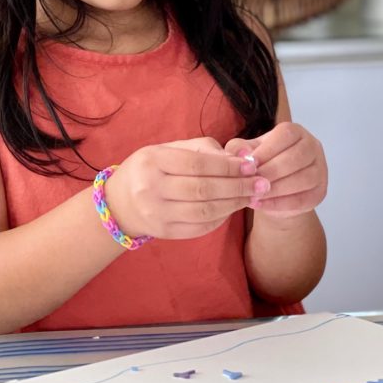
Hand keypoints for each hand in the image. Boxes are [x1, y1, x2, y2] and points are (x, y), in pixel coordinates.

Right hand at [105, 137, 270, 239]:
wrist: (120, 202)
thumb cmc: (151, 168)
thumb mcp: (169, 149)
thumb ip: (204, 150)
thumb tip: (240, 159)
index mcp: (152, 161)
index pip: (198, 164)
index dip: (228, 166)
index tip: (251, 166)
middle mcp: (151, 188)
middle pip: (204, 189)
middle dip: (238, 187)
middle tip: (262, 184)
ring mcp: (156, 214)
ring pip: (205, 211)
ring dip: (234, 204)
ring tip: (251, 196)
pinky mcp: (164, 233)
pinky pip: (200, 227)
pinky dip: (222, 218)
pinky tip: (232, 208)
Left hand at [225, 122, 326, 218]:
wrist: (273, 190)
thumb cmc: (260, 164)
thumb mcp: (247, 152)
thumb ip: (239, 148)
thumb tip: (241, 153)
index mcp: (295, 131)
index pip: (285, 136)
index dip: (267, 150)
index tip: (249, 164)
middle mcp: (312, 147)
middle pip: (296, 158)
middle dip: (271, 171)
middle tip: (250, 182)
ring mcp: (320, 170)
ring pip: (302, 179)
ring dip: (276, 189)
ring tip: (254, 195)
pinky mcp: (320, 192)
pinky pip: (303, 198)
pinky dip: (280, 203)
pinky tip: (262, 204)